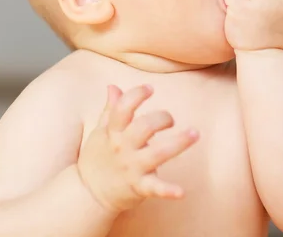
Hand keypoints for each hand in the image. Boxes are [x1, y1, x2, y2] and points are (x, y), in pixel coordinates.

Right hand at [77, 84, 198, 213]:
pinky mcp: (140, 187)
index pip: (123, 108)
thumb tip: (113, 87)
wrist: (88, 195)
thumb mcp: (100, 132)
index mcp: (113, 132)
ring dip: (178, 143)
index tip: (150, 88)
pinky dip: (168, 191)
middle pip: (144, 127)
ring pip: (158, 153)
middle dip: (162, 118)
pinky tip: (182, 191)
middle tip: (171, 120)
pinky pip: (155, 188)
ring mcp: (132, 168)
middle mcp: (123, 148)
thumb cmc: (97, 158)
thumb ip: (110, 110)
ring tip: (194, 134)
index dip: (137, 95)